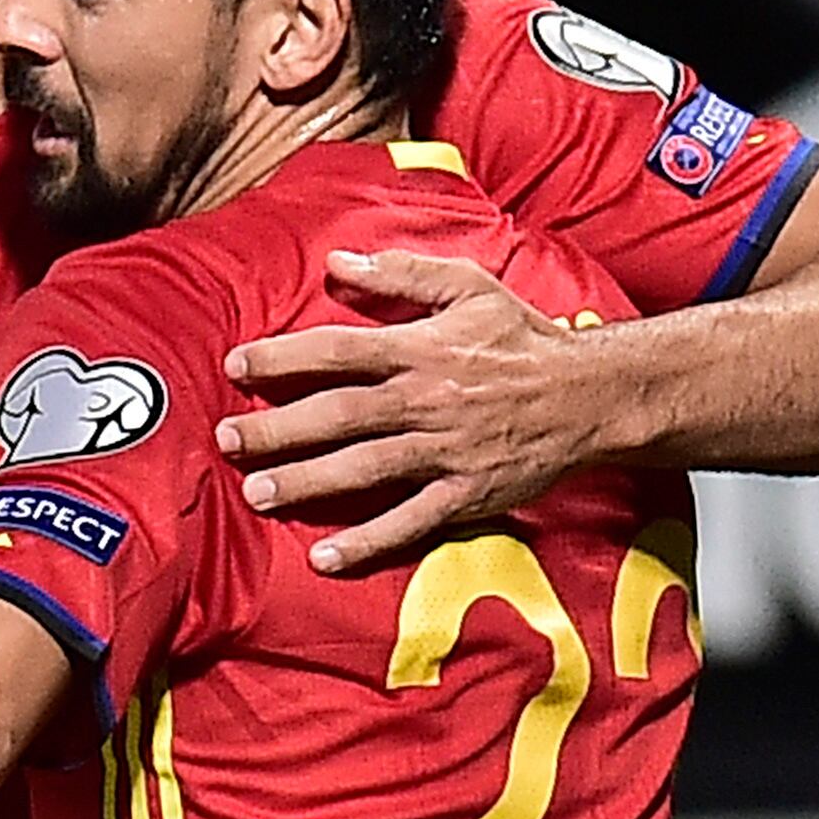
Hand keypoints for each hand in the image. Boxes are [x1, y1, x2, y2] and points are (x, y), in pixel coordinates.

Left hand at [220, 250, 625, 575]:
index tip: (235, 365)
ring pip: (365, 468)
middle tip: (225, 440)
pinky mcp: (467, 492)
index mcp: (421, 348)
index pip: (338, 351)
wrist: (593, 394)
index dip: (283, 358)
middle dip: (277, 429)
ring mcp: (446, 450)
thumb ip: (402, 272)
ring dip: (308, 482)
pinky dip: (369, 541)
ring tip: (256, 493)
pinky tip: (325, 557)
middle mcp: (426, 400)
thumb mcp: (469, 287)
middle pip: (339, 414)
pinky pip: (411, 520)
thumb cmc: (524, 338)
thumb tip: (337, 260)